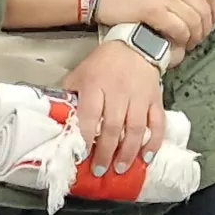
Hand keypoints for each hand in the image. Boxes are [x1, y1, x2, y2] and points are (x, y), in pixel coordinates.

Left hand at [60, 38, 167, 177]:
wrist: (136, 44)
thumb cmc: (104, 63)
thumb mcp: (81, 72)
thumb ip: (70, 93)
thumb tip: (57, 116)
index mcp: (96, 85)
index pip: (90, 115)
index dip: (86, 137)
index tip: (82, 155)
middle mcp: (118, 92)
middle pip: (113, 127)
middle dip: (106, 152)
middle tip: (100, 170)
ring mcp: (139, 97)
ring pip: (135, 129)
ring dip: (128, 152)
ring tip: (121, 169)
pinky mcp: (155, 100)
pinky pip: (157, 124)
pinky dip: (153, 142)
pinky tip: (147, 157)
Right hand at [96, 0, 214, 46]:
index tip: (211, 22)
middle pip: (204, 10)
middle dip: (205, 27)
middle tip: (198, 37)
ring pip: (193, 21)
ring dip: (194, 36)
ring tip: (188, 43)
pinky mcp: (153, 11)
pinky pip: (178, 29)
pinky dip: (181, 38)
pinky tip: (176, 43)